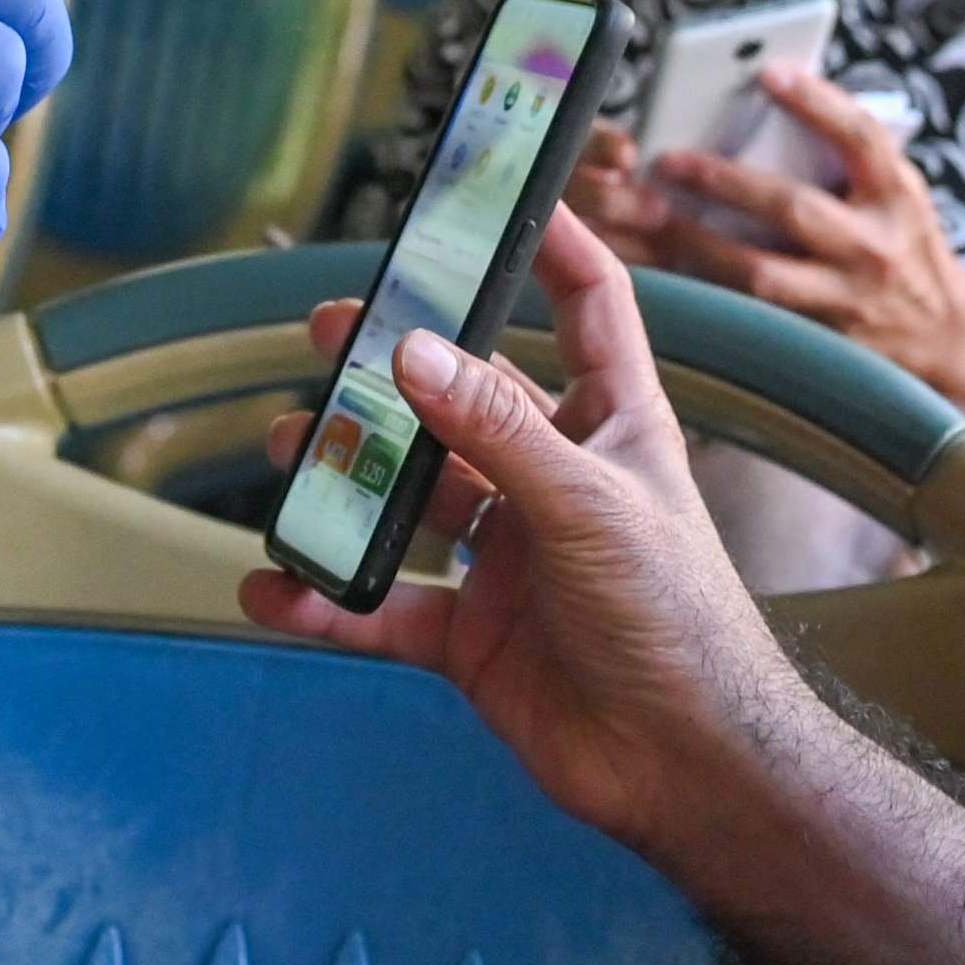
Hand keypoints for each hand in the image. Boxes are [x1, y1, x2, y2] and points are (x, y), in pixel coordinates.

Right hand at [233, 208, 815, 852]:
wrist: (690, 771)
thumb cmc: (682, 625)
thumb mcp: (591, 505)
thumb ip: (495, 429)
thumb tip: (409, 351)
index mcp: (613, 427)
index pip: (587, 308)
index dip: (552, 246)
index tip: (498, 193)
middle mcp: (555, 480)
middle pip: (463, 397)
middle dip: (394, 365)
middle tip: (327, 336)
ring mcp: (507, 558)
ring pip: (409, 494)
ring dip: (346, 473)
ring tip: (290, 453)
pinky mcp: (469, 635)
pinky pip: (380, 605)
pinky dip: (326, 597)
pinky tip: (275, 585)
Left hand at [596, 65, 964, 428]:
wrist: (947, 335)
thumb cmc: (905, 240)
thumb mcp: (897, 188)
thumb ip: (847, 151)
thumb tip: (767, 95)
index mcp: (897, 193)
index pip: (861, 136)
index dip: (817, 101)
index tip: (769, 71)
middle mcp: (874, 245)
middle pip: (797, 209)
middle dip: (729, 183)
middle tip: (670, 158)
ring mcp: (845, 299)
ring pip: (763, 274)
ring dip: (701, 245)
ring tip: (653, 217)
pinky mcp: (818, 340)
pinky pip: (749, 313)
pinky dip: (703, 289)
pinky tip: (660, 267)